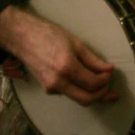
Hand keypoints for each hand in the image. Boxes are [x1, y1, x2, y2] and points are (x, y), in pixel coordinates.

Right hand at [0, 6, 118, 106]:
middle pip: (86, 99)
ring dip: (92, 94)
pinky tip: (84, 81)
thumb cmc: (50, 35)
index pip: (93, 83)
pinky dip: (79, 89)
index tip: (111, 72)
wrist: (24, 38)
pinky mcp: (47, 90)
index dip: (105, 80)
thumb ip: (93, 59)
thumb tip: (109, 69)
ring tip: (103, 86)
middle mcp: (58, 83)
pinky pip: (68, 93)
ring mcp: (51, 88)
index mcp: (67, 68)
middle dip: (101, 95)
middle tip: (110, 87)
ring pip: (78, 98)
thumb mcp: (76, 43)